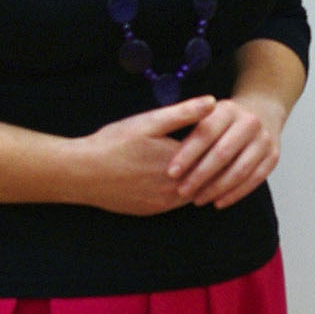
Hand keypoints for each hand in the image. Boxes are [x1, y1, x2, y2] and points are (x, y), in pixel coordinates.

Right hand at [74, 97, 215, 213]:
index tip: (232, 139)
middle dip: (219, 167)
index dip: (225, 148)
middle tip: (229, 154)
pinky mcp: (151, 211)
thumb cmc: (114, 142)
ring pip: (195, 194)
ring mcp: (163, 203)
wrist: (82, 173)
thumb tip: (213, 102)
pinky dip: (187, 193)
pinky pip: (177, 203)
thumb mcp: (149, 122)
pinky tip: (186, 181)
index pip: (216, 158)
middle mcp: (175, 188)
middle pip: (209, 179)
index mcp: (179, 162)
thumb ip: (184, 113)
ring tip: (213, 167)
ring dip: (204, 182)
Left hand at [166, 91, 284, 208]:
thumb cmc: (224, 118)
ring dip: (216, 188)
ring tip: (197, 200)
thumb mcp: (207, 112)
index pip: (205, 133)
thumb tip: (163, 150)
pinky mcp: (274, 156)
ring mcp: (264, 140)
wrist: (263, 109)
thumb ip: (189, 125)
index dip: (187, 154)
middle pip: (222, 154)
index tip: (171, 172)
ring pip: (239, 170)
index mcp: (228, 109)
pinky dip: (235, 194)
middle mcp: (249, 122)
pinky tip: (218, 202)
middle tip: (182, 191)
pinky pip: (254, 180)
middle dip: (200, 175)